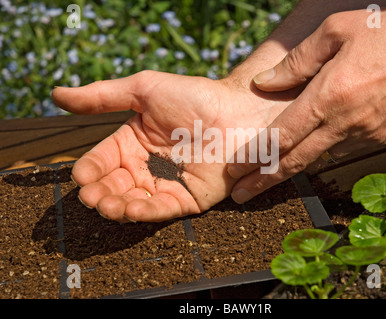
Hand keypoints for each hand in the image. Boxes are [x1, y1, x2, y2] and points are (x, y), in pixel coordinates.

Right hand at [52, 71, 294, 221]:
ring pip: (133, 202)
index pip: (101, 159)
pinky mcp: (187, 199)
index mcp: (132, 142)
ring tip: (108, 205)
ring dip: (118, 206)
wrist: (238, 112)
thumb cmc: (194, 96)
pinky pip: (162, 210)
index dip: (90, 169)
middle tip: (93, 197)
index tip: (81, 176)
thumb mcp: (144, 89)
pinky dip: (146, 212)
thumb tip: (56, 94)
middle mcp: (146, 166)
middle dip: (100, 193)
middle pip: (114, 185)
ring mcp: (166, 184)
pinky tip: (132, 209)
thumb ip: (103, 96)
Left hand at [227, 3, 385, 202]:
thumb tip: (264, 82)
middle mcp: (345, 124)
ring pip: (320, 157)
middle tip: (241, 196)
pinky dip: (323, 152)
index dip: (255, 157)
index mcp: (329, 98)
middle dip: (264, 181)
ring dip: (294, 167)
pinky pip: (344, 150)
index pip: (282, 136)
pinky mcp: (382, 139)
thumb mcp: (336, 31)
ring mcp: (365, 136)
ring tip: (269, 175)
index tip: (235, 171)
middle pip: (296, 161)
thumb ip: (296, 61)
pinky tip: (312, 148)